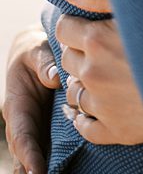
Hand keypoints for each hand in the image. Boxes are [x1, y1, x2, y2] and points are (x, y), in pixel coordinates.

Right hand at [4, 26, 58, 173]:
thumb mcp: (37, 53)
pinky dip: (46, 160)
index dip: (28, 153)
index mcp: (17, 105)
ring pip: (33, 150)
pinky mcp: (45, 124)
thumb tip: (54, 78)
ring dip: (37, 168)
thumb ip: (44, 64)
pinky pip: (46, 144)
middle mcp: (23, 120)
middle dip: (30, 168)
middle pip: (25, 149)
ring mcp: (33, 124)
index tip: (35, 170)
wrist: (37, 53)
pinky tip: (54, 172)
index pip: (22, 134)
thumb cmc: (36, 52)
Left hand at [54, 0, 142, 146]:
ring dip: (84, 84)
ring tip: (107, 77)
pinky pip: (84, 127)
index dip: (74, 26)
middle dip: (81, 53)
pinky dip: (83, 119)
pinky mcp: (113, 129)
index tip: (88, 27)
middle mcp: (93, 72)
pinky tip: (92, 112)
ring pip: (74, 93)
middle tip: (105, 50)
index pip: (64, 30)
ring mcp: (102, 104)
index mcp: (98, 40)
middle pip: (67, 60)